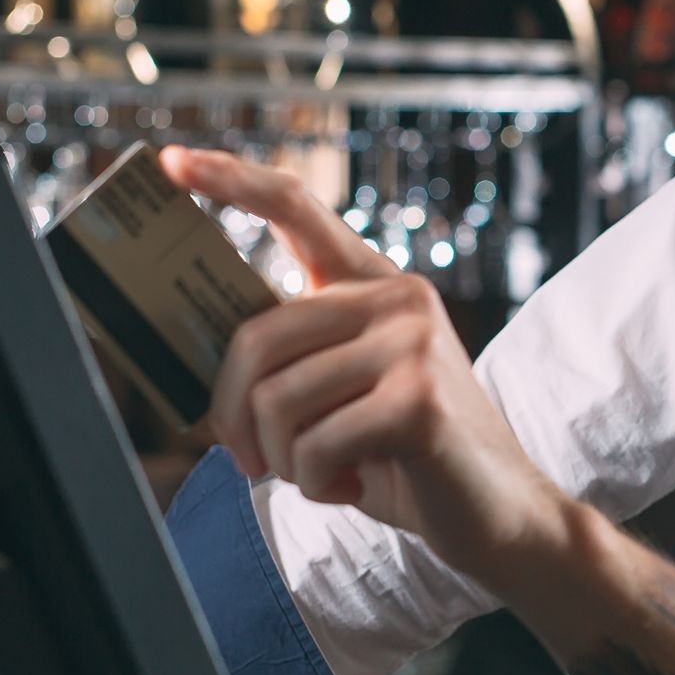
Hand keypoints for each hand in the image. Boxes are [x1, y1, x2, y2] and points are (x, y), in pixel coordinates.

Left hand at [158, 146, 573, 580]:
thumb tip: (212, 366)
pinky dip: (316, 484)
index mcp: (374, 287)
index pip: (297, 209)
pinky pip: (314, 445)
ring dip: (282, 460)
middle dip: (233, 417)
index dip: (232, 181)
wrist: (501, 513)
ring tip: (327, 471)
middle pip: (255, 339)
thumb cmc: (407, 457)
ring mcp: (413, 342)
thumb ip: (298, 360)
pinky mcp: (418, 399)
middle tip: (251, 460)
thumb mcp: (347, 391)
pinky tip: (355, 484)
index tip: (173, 161)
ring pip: (276, 401)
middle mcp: (397, 298)